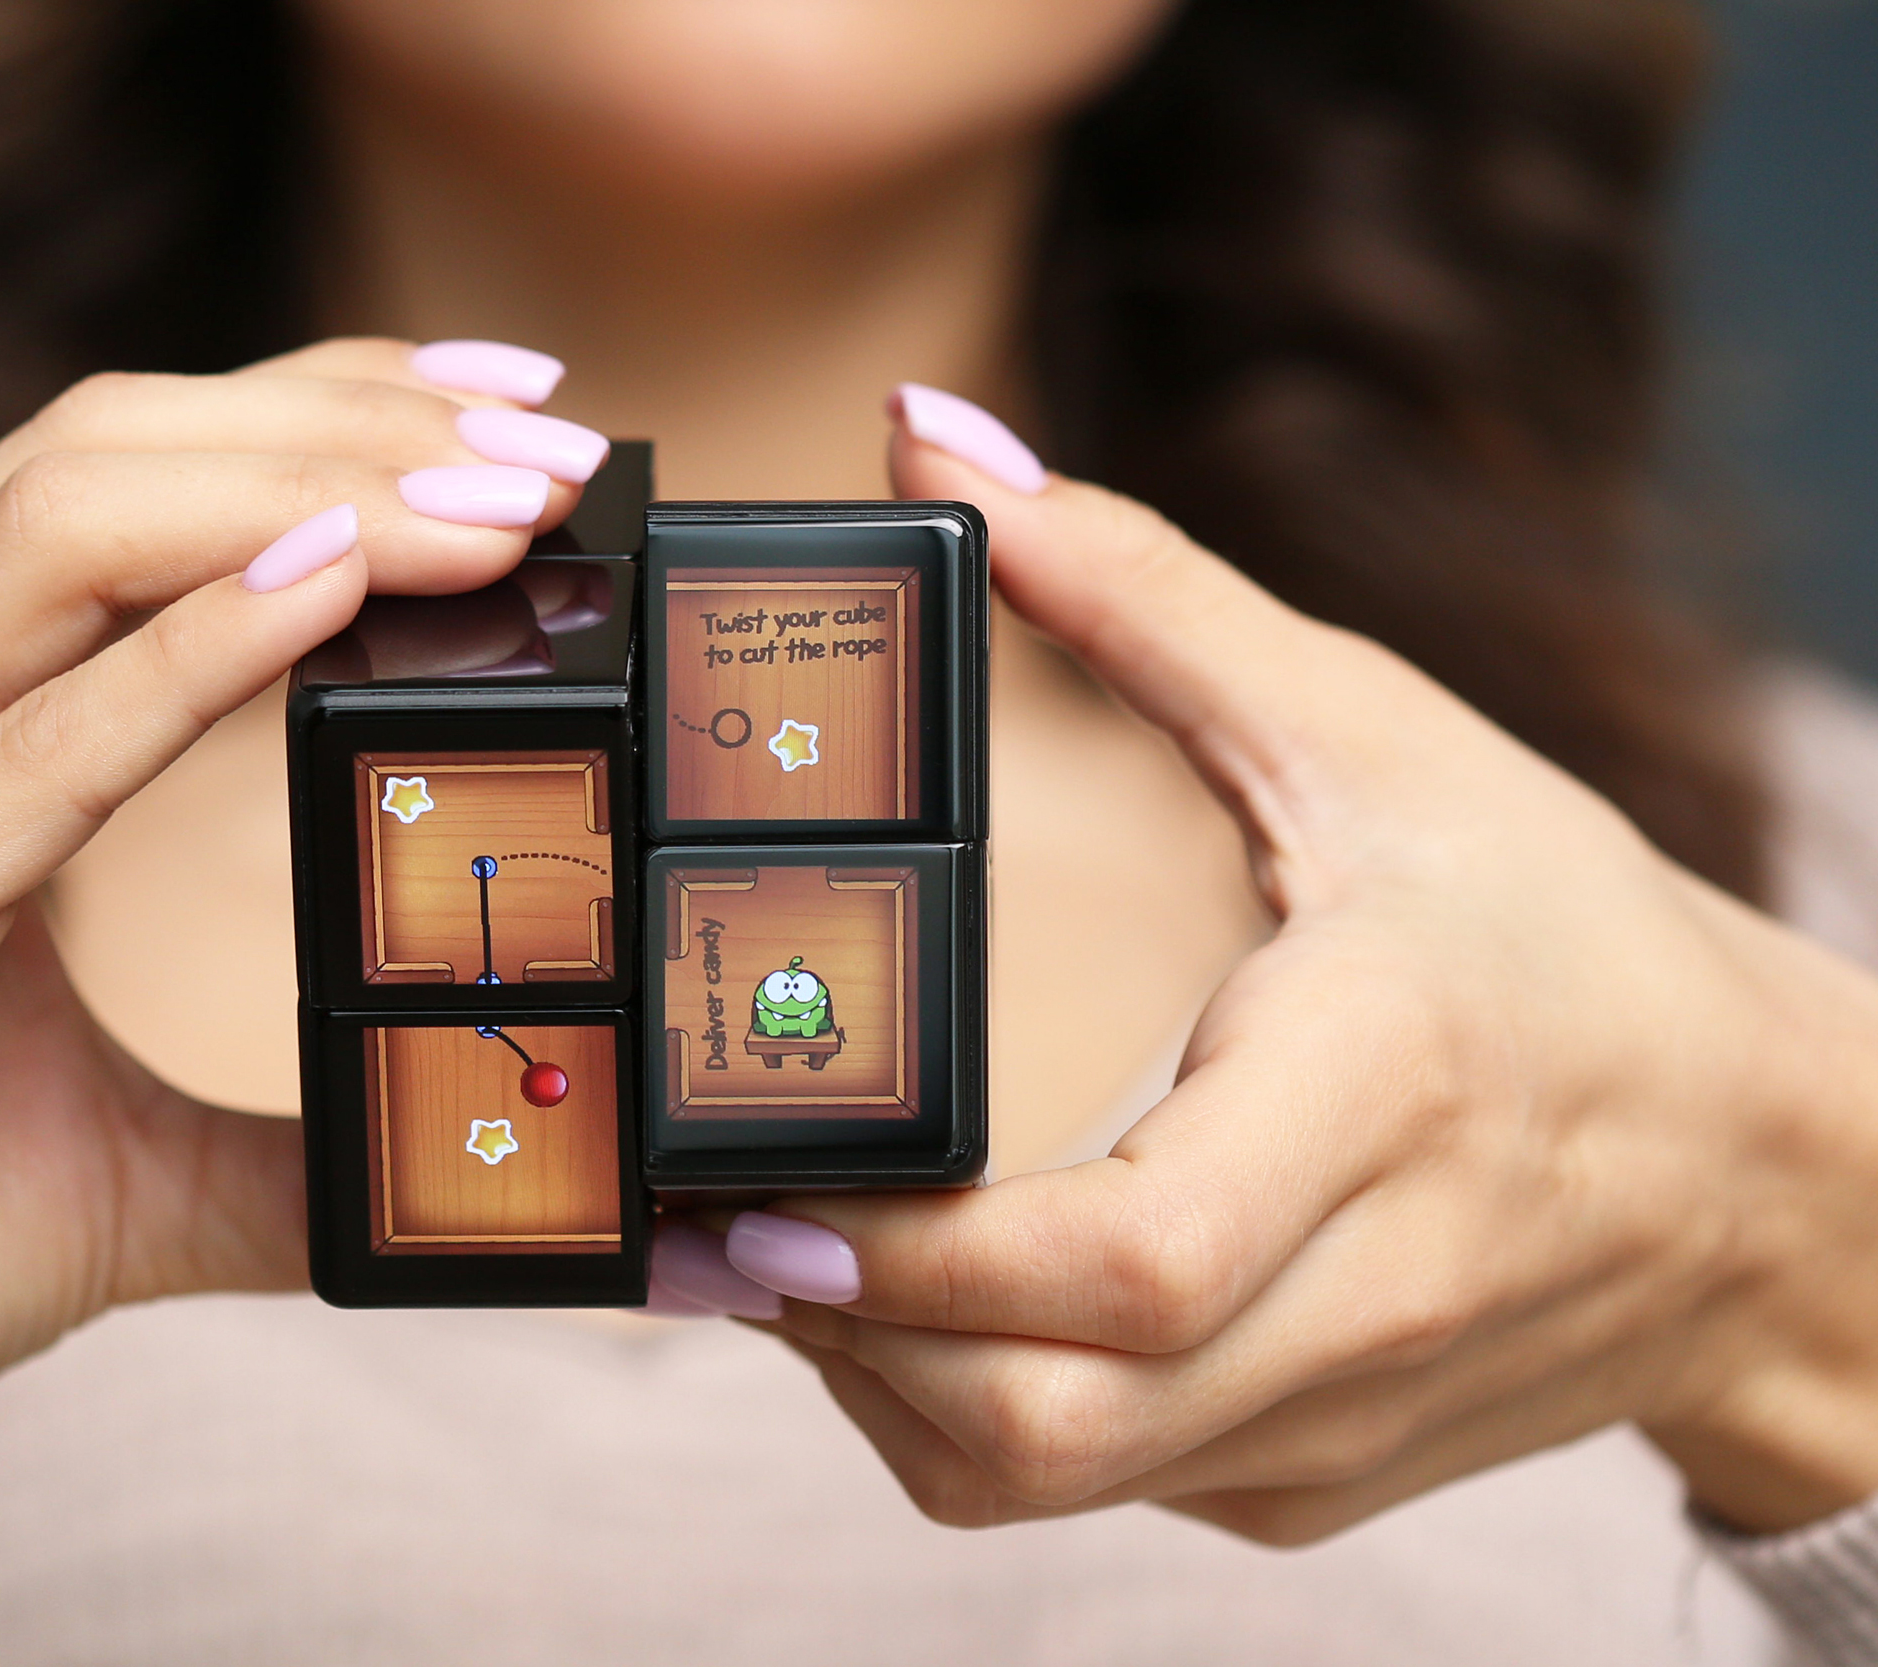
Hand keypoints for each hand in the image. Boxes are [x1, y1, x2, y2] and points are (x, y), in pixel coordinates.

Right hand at [0, 338, 602, 1662]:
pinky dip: (193, 650)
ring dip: (309, 490)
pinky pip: (34, 743)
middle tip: (555, 438)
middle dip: (349, 419)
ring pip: (66, 528)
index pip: (122, 472)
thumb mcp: (100, 1161)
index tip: (506, 400)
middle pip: (108, 448)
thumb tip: (450, 1154)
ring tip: (502, 497)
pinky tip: (335, 587)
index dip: (318, 404)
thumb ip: (273, 1135)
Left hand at [722, 393, 1877, 1545]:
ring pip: (1035, 1478)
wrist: (1759, 1173)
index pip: (1131, 1258)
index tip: (763, 1178)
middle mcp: (1362, 1293)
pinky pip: (1084, 1483)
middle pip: (1043, 1417)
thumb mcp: (1373, 733)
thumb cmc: (1563, 935)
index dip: (915, 1252)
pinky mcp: (1303, 1481)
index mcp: (1384, 1091)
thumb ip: (1143, 591)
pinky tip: (916, 1294)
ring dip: (871, 1381)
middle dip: (835, 1331)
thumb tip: (937, 440)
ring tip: (790, 1239)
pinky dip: (963, 1404)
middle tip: (711, 1206)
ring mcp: (1329, 1417)